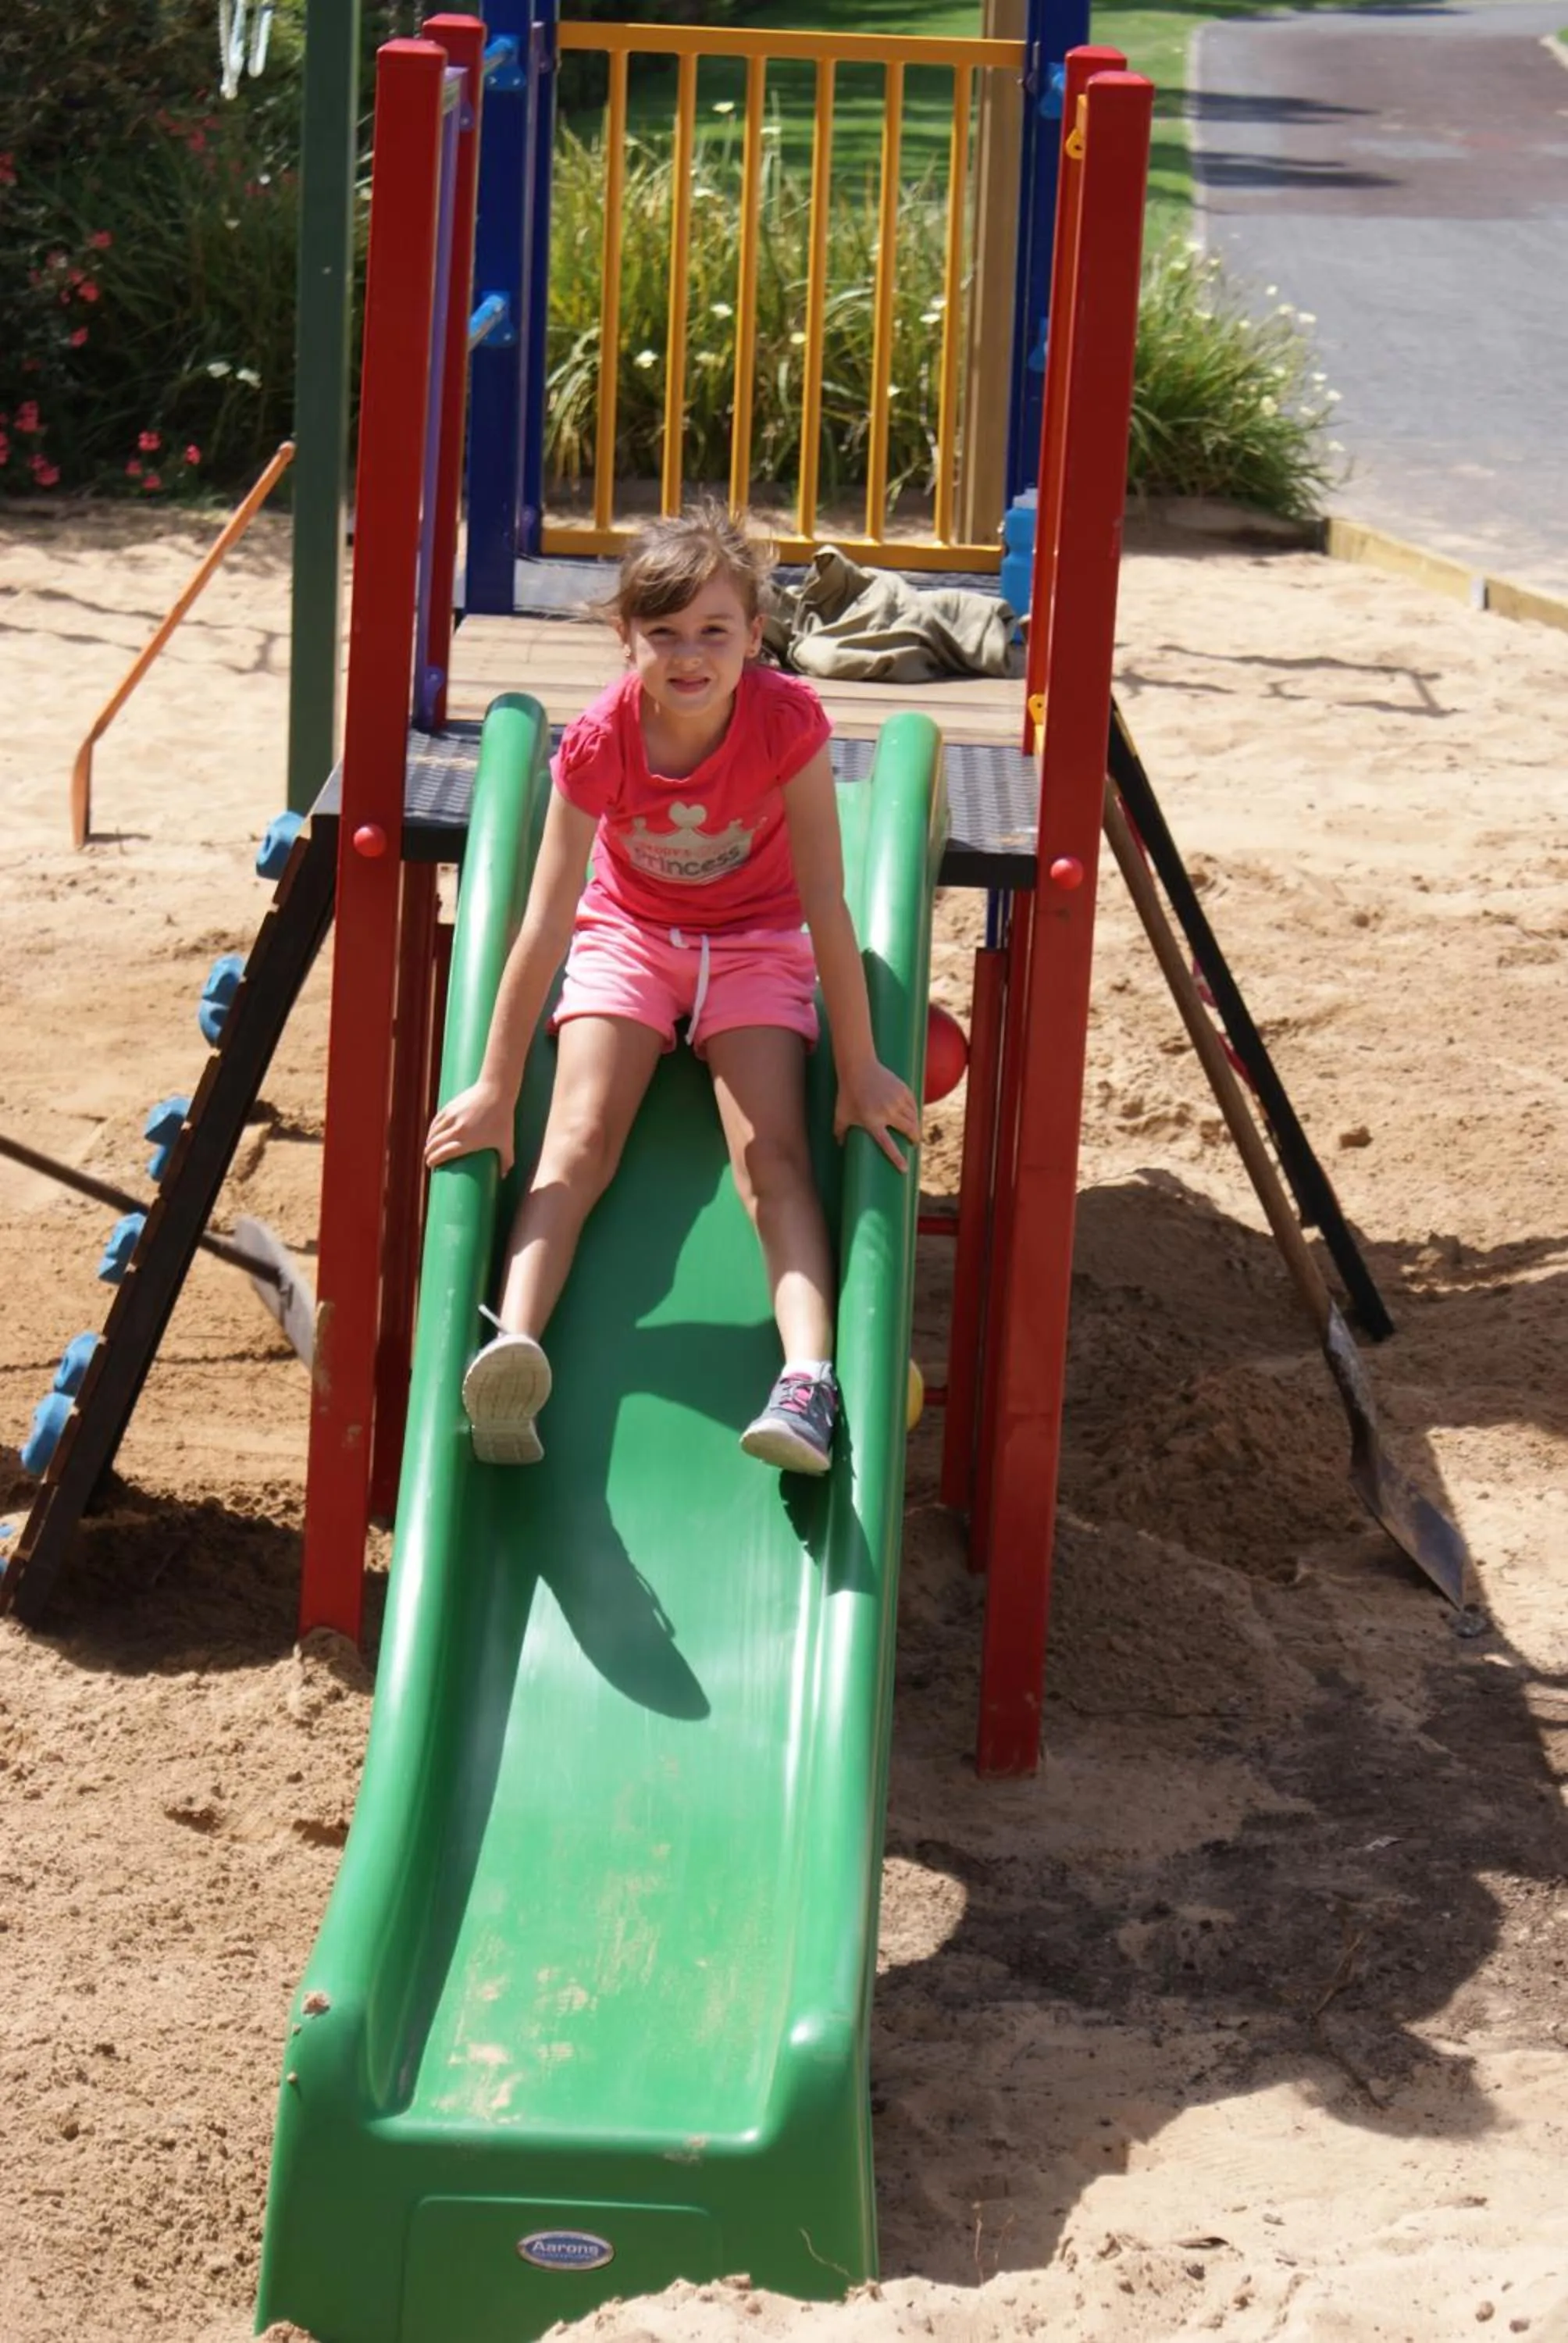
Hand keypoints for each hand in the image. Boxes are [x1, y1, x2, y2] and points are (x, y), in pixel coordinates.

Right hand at [425, 1078, 515, 1175]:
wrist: (496, 1091)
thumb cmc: (503, 1119)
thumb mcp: (507, 1142)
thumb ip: (507, 1160)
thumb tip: (504, 1176)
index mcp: (468, 1141)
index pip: (444, 1153)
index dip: (434, 1160)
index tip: (431, 1165)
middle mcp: (457, 1130)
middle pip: (436, 1144)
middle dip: (429, 1153)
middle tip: (428, 1159)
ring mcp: (452, 1117)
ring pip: (434, 1132)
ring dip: (429, 1142)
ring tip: (429, 1148)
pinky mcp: (450, 1107)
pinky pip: (436, 1121)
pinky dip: (432, 1129)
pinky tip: (431, 1134)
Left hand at [834, 1055, 920, 1170]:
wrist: (858, 1067)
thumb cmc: (847, 1093)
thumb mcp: (841, 1114)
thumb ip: (840, 1131)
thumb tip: (839, 1145)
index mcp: (872, 1122)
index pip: (888, 1145)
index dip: (897, 1158)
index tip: (904, 1169)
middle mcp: (887, 1112)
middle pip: (908, 1130)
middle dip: (914, 1138)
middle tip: (914, 1142)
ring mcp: (897, 1100)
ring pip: (914, 1117)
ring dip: (916, 1126)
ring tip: (914, 1130)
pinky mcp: (902, 1090)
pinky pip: (914, 1104)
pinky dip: (915, 1111)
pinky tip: (914, 1114)